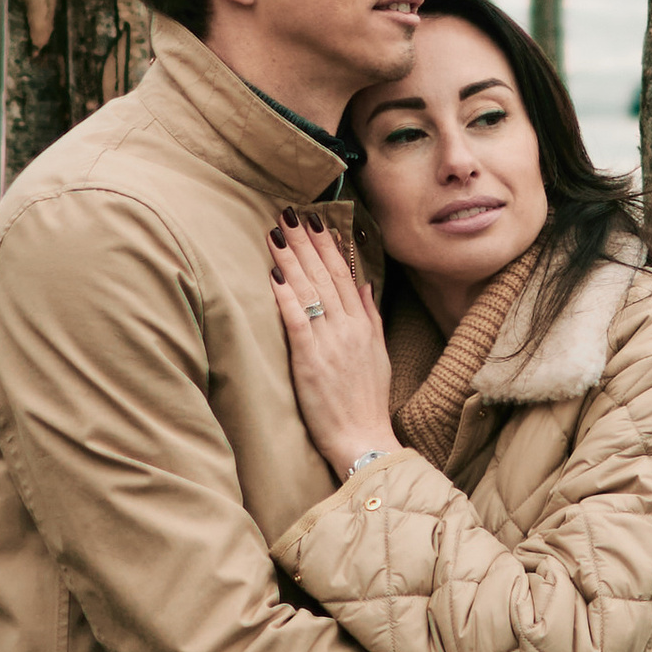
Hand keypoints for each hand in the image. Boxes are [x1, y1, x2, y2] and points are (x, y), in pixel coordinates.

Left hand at [270, 214, 395, 474]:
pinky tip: (273, 274)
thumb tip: (363, 283)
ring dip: (291, 258)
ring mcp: (330, 343)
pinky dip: (285, 296)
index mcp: (363, 324)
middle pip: (324, 274)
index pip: (343, 274)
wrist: (364, 439)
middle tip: (288, 213)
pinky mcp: (310, 361)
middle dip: (305, 241)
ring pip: (308, 291)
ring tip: (275, 233)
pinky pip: (297, 321)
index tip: (315, 220)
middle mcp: (348, 327)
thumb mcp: (378, 354)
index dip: (327, 245)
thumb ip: (370, 315)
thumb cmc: (367, 402)